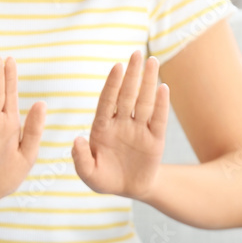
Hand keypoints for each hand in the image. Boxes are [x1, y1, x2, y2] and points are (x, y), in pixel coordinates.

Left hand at [72, 51, 169, 201]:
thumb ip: (81, 159)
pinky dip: (162, 105)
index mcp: (102, 128)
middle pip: (127, 96)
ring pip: (144, 102)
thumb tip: (77, 140)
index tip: (117, 67)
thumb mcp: (89, 174)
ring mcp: (139, 130)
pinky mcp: (155, 140)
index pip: (107, 102)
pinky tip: (163, 88)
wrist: (129, 189)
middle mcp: (121, 124)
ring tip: (152, 61)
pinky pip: (158, 120)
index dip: (112, 85)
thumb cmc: (105, 179)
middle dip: (132, 75)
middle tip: (137, 53)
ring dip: (148, 82)